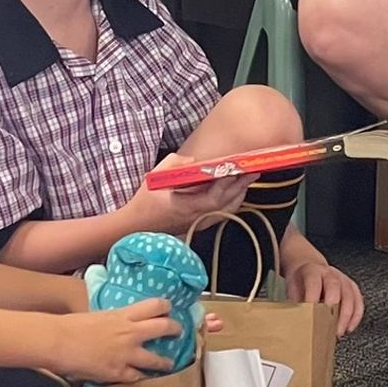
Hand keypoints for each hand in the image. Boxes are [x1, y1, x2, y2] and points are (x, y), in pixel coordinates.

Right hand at [49, 298, 179, 383]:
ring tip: (169, 364)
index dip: (166, 308)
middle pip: (164, 327)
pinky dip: (140, 377)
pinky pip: (137, 376)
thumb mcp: (98, 316)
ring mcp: (126, 353)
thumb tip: (119, 322)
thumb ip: (114, 320)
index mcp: (123, 315)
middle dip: (175, 329)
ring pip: (156, 359)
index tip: (169, 310)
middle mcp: (130, 332)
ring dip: (165, 362)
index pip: (155, 305)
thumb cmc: (71, 326)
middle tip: (178, 333)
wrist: (57, 341)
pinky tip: (143, 379)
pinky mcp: (118, 372)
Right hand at [125, 161, 250, 235]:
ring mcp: (198, 223)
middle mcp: (197, 217)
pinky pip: (221, 214)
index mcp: (187, 207)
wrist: (134, 226)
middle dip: (241, 185)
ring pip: (226, 210)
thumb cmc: (144, 202)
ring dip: (239, 195)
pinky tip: (235, 194)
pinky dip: (231, 203)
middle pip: (226, 203)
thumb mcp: (156, 177)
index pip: (215, 196)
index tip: (239, 169)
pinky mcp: (198, 225)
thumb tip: (194, 160)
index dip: (229, 183)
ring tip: (248, 180)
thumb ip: (176, 164)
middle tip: (253, 171)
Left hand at [287, 258, 365, 335]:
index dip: (312, 298)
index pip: (313, 283)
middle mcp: (329, 273)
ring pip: (350, 295)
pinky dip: (355, 316)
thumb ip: (295, 303)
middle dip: (332, 308)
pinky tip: (349, 327)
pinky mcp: (351, 286)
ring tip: (338, 331)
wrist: (308, 266)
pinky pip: (358, 300)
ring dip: (346, 316)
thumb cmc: (300, 281)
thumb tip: (295, 323)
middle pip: (335, 287)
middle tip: (328, 327)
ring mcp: (342, 278)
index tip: (311, 316)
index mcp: (312, 271)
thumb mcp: (292, 289)